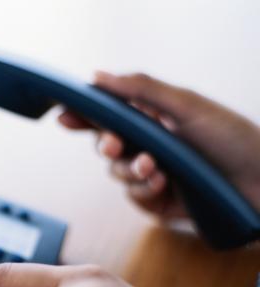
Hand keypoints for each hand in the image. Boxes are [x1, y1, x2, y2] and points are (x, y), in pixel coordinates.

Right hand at [59, 72, 259, 218]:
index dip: (85, 115)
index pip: (111, 115)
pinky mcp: (156, 201)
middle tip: (117, 147)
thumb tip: (98, 76)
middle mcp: (149, 145)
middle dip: (109, 147)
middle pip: (107, 146)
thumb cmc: (232, 139)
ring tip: (156, 170)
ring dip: (132, 171)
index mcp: (154, 118)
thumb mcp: (187, 107)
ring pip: (117, 174)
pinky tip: (163, 186)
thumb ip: (141, 90)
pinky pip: (133, 196)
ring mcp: (152, 175)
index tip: (64, 114)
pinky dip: (144, 190)